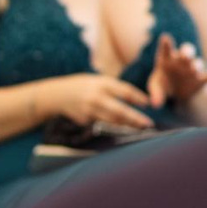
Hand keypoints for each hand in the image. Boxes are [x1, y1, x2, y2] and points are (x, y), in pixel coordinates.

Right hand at [36, 72, 151, 130]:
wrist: (57, 95)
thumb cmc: (83, 85)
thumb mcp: (98, 80)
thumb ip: (115, 89)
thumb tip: (139, 100)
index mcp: (101, 83)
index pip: (124, 91)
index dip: (138, 98)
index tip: (148, 103)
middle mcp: (96, 97)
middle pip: (120, 110)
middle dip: (135, 118)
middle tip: (148, 124)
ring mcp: (90, 110)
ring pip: (112, 120)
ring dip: (127, 125)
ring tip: (139, 127)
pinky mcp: (85, 120)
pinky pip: (101, 123)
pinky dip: (108, 123)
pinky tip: (107, 120)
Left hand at [146, 35, 206, 107]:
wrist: (176, 93)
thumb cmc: (163, 85)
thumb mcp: (156, 89)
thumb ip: (156, 94)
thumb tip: (155, 104)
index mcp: (167, 59)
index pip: (166, 49)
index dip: (165, 44)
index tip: (165, 38)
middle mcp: (181, 60)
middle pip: (187, 51)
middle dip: (187, 52)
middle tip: (185, 55)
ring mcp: (192, 68)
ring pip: (197, 63)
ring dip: (196, 66)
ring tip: (194, 70)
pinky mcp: (201, 78)